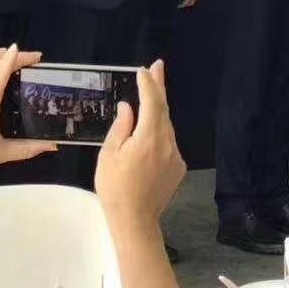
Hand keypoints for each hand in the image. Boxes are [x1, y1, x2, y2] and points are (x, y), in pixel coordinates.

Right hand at [95, 60, 186, 225]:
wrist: (135, 221)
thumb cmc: (115, 188)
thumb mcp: (109, 155)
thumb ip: (121, 127)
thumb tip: (128, 107)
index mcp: (149, 136)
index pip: (152, 102)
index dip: (149, 84)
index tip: (145, 70)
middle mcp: (167, 141)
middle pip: (163, 109)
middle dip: (159, 87)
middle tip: (157, 66)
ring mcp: (175, 154)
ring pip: (166, 127)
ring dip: (157, 113)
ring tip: (148, 99)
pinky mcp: (178, 166)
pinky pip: (168, 144)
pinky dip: (159, 136)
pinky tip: (147, 141)